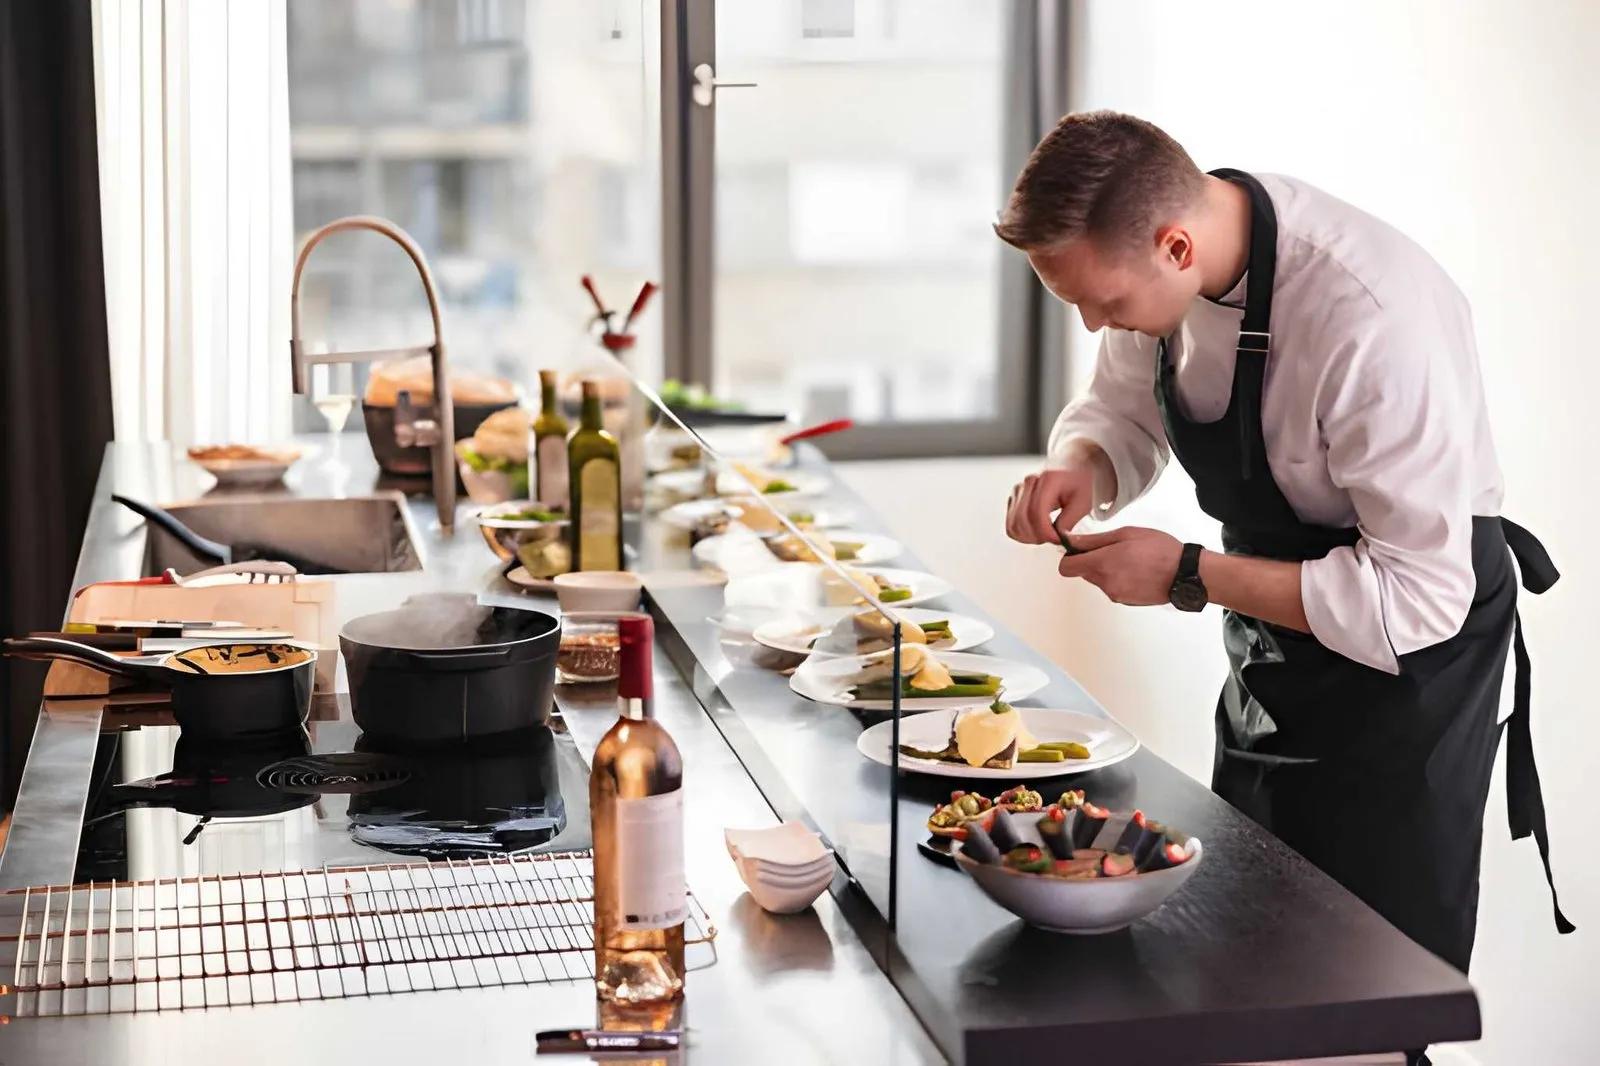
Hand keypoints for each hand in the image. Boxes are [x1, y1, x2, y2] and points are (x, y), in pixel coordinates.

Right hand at [1006, 466, 1095, 544]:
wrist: (1070, 466)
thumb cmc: (1077, 480)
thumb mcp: (1083, 501)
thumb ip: (1070, 520)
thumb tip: (1057, 536)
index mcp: (1048, 480)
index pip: (1037, 512)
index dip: (1045, 532)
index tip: (1057, 540)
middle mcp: (1029, 483)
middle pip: (1022, 519)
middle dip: (1038, 536)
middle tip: (1053, 539)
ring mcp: (1018, 490)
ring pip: (1014, 524)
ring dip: (1029, 537)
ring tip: (1046, 535)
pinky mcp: (1013, 498)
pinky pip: (1011, 524)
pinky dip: (1022, 535)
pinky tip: (1036, 533)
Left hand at [1057, 526, 1183, 605]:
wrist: (1185, 574)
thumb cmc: (1161, 551)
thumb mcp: (1126, 534)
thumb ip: (1094, 540)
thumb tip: (1072, 541)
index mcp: (1102, 563)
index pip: (1066, 567)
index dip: (1069, 556)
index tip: (1079, 549)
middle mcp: (1105, 583)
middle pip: (1082, 573)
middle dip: (1090, 561)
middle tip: (1112, 549)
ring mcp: (1115, 594)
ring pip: (1098, 580)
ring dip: (1106, 570)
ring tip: (1129, 559)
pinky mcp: (1125, 601)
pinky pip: (1112, 588)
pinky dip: (1118, 579)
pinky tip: (1135, 571)